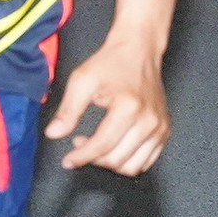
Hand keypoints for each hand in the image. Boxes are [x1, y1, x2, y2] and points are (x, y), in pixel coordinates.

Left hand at [44, 35, 170, 175]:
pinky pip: (145, 161)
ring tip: (96, 146)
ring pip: (132, 166)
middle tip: (79, 144)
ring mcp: (160, 127)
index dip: (81, 156)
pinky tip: (113, 146)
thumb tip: (53, 134)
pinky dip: (127, 161)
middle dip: (93, 158)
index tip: (67, 161)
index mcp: (129, 107)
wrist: (139, 50)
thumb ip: (68, 110)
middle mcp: (149, 120)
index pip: (102, 145)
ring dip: (110, 163)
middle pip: (117, 159)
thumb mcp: (82, 81)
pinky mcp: (165, 130)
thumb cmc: (111, 63)